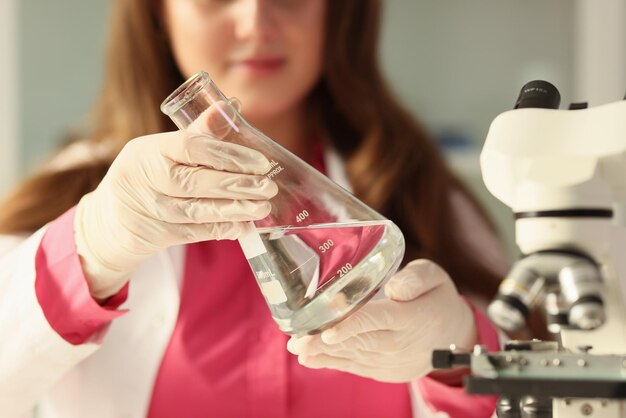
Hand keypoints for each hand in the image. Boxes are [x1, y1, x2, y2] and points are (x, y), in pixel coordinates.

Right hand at [75, 101, 276, 299]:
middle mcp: (146, 178)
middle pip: (195, 182)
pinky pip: (194, 233)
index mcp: (149, 149)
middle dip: (236, 185)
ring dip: (234, 210)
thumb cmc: (148, 174)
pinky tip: (243, 226)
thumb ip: (199, 133)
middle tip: (268, 187)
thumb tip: (231, 107)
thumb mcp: (164, 150)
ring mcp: (149, 209)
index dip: (229, 155)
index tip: (260, 162)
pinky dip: (221, 230)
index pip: (191, 147)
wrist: (111, 218)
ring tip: (262, 207)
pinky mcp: (155, 235)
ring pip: (196, 211)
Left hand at [287, 259, 476, 382]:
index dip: (351, 325)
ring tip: (298, 349)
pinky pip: (355, 366)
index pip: (377, 320)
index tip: (328, 332)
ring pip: (353, 355)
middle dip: (324, 343)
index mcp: (411, 317)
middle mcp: (399, 342)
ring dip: (323, 354)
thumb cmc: (437, 298)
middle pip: (358, 341)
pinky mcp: (383, 370)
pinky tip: (310, 359)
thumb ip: (416, 278)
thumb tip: (394, 288)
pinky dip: (332, 363)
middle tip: (297, 342)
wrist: (453, 336)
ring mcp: (391, 360)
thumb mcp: (436, 277)